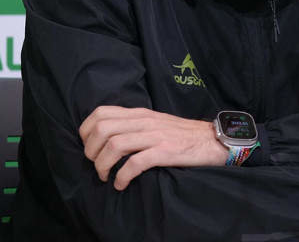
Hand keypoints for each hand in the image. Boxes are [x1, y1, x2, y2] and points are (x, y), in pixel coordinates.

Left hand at [79, 106, 227, 190]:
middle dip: (91, 151)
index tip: (89, 148)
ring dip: (103, 165)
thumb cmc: (181, 135)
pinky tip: (121, 184)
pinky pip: (134, 163)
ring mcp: (154, 136)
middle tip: (97, 166)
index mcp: (139, 113)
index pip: (101, 113)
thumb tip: (106, 137)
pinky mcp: (164, 152)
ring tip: (106, 177)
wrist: (212, 140)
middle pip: (102, 129)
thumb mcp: (154, 122)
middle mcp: (144, 121)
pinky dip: (122, 176)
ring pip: (114, 145)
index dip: (86, 131)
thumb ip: (133, 124)